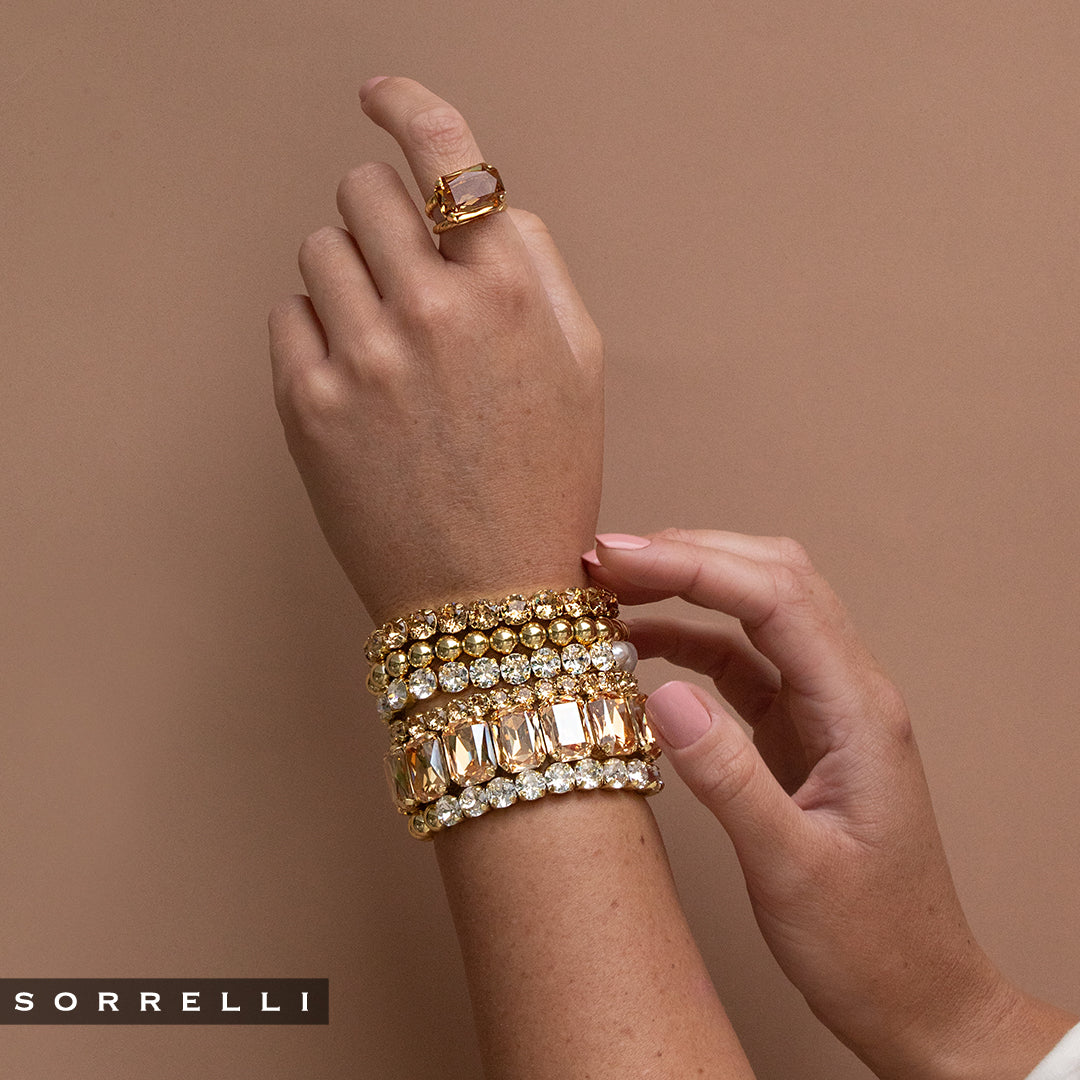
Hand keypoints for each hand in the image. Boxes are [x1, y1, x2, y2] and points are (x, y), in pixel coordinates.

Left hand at [269, 77, 603, 623]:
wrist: (488, 599)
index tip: (378, 95)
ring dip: (349, 279)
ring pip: (320, 248)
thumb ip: (533, 265)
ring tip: (387, 348)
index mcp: (508, 292)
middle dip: (382, 220)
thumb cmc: (542, 484)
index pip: (447, 155)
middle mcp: (433, 311)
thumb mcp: (580, 366)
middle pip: (364, 192)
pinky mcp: (307, 405)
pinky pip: (287, 314)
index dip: (407, 106)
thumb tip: (477, 202)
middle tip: (403, 279)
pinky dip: (316, 334)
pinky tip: (357, 385)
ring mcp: (363, 357)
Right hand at [585, 529, 1074, 1079]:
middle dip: (687, 556)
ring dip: (686, 588)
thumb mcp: (792, 869)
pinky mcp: (798, 730)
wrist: (916, 996)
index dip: (693, 565)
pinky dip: (689, 640)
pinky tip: (640, 646)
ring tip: (610, 590)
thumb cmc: (870, 944)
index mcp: (858, 711)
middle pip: (771, 580)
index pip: (777, 599)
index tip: (618, 560)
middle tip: (602, 563)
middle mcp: (847, 693)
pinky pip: (741, 660)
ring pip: (756, 611)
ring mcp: (823, 708)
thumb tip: (660, 693)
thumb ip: (728, 779)